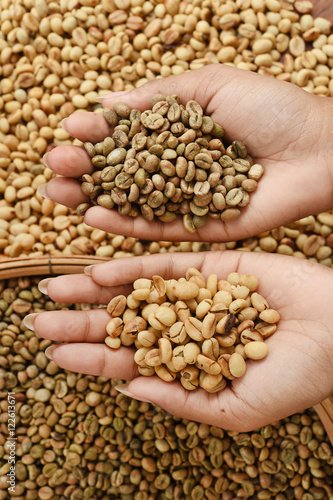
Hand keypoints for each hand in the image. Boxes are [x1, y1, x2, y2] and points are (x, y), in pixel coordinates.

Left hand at [27, 251, 332, 430]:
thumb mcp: (238, 408)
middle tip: (37, 320)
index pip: (128, 361)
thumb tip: (131, 392)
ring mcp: (193, 293)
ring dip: (93, 289)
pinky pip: (163, 265)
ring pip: (134, 290)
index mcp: (186, 361)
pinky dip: (131, 267)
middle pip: (121, 323)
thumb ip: (184, 400)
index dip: (92, 358)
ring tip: (54, 286)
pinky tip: (100, 269)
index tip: (54, 355)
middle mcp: (182, 325)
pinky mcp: (208, 265)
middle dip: (79, 322)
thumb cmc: (295, 377)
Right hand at [41, 64, 332, 241]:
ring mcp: (187, 199)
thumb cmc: (271, 109)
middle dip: (85, 170)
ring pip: (132, 203)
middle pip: (122, 172)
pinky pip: (157, 228)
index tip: (69, 129)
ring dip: (92, 199)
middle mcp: (178, 168)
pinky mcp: (201, 227)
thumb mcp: (211, 86)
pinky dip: (125, 224)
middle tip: (54, 168)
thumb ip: (160, 97)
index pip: (127, 135)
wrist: (317, 150)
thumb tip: (108, 99)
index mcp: (179, 132)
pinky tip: (93, 217)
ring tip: (57, 194)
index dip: (97, 133)